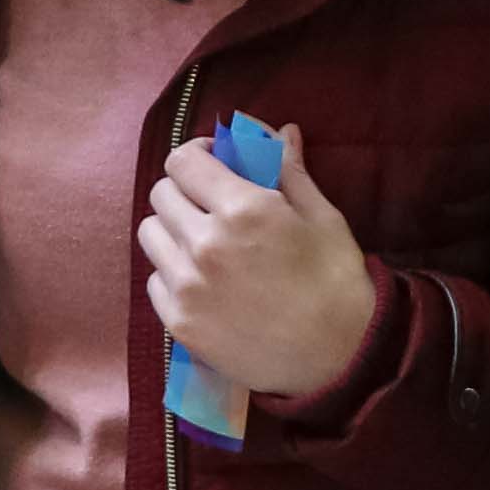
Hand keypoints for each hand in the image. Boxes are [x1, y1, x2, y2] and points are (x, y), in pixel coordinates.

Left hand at [137, 130, 384, 400]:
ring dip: (171, 229)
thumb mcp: (322, 217)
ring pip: (150, 235)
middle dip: (183, 190)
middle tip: (208, 202)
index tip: (211, 162)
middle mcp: (205, 244)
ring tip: (201, 241)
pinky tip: (202, 280)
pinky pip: (154, 280)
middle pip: (160, 195)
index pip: (183, 162)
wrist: (339, 357)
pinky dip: (172, 273)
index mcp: (243, 209)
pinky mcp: (179, 322)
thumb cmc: (337, 282)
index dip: (195, 155)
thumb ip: (289, 172)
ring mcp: (187, 286)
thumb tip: (280, 132)